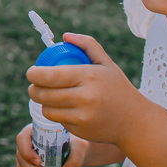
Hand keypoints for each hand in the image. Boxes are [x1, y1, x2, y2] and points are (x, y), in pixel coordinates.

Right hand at [14, 123, 88, 166]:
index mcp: (34, 131)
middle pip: (21, 157)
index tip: (39, 161)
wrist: (74, 152)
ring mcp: (24, 157)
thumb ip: (74, 160)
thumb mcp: (78, 149)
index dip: (27, 152)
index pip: (22, 139)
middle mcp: (26, 143)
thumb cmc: (75, 145)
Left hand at [26, 33, 144, 144]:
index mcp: (89, 76)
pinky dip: (57, 114)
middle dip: (33, 88)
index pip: (50, 75)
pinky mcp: (81, 131)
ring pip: (47, 108)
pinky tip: (67, 109)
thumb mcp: (107, 63)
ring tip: (50, 96)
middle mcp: (85, 97)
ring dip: (43, 102)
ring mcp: (82, 116)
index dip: (34, 74)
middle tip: (35, 85)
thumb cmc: (118, 88)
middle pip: (43, 93)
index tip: (31, 72)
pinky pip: (58, 120)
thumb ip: (87, 45)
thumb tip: (65, 36)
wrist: (135, 121)